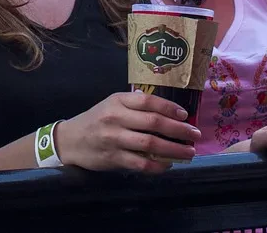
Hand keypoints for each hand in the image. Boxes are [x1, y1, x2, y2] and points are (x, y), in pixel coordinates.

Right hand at [57, 91, 198, 172]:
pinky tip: (168, 165)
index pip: (148, 100)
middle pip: (153, 122)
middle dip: (179, 130)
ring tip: (189, 152)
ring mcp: (114, 139)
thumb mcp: (111, 104)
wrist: (70, 140)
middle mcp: (116, 118)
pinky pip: (140, 163)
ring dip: (174, 149)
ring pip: (150, 144)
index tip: (185, 115)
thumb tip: (167, 110)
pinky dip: (157, 165)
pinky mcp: (113, 158)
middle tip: (195, 135)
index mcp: (118, 101)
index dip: (169, 107)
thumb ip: (134, 105)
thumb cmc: (96, 120)